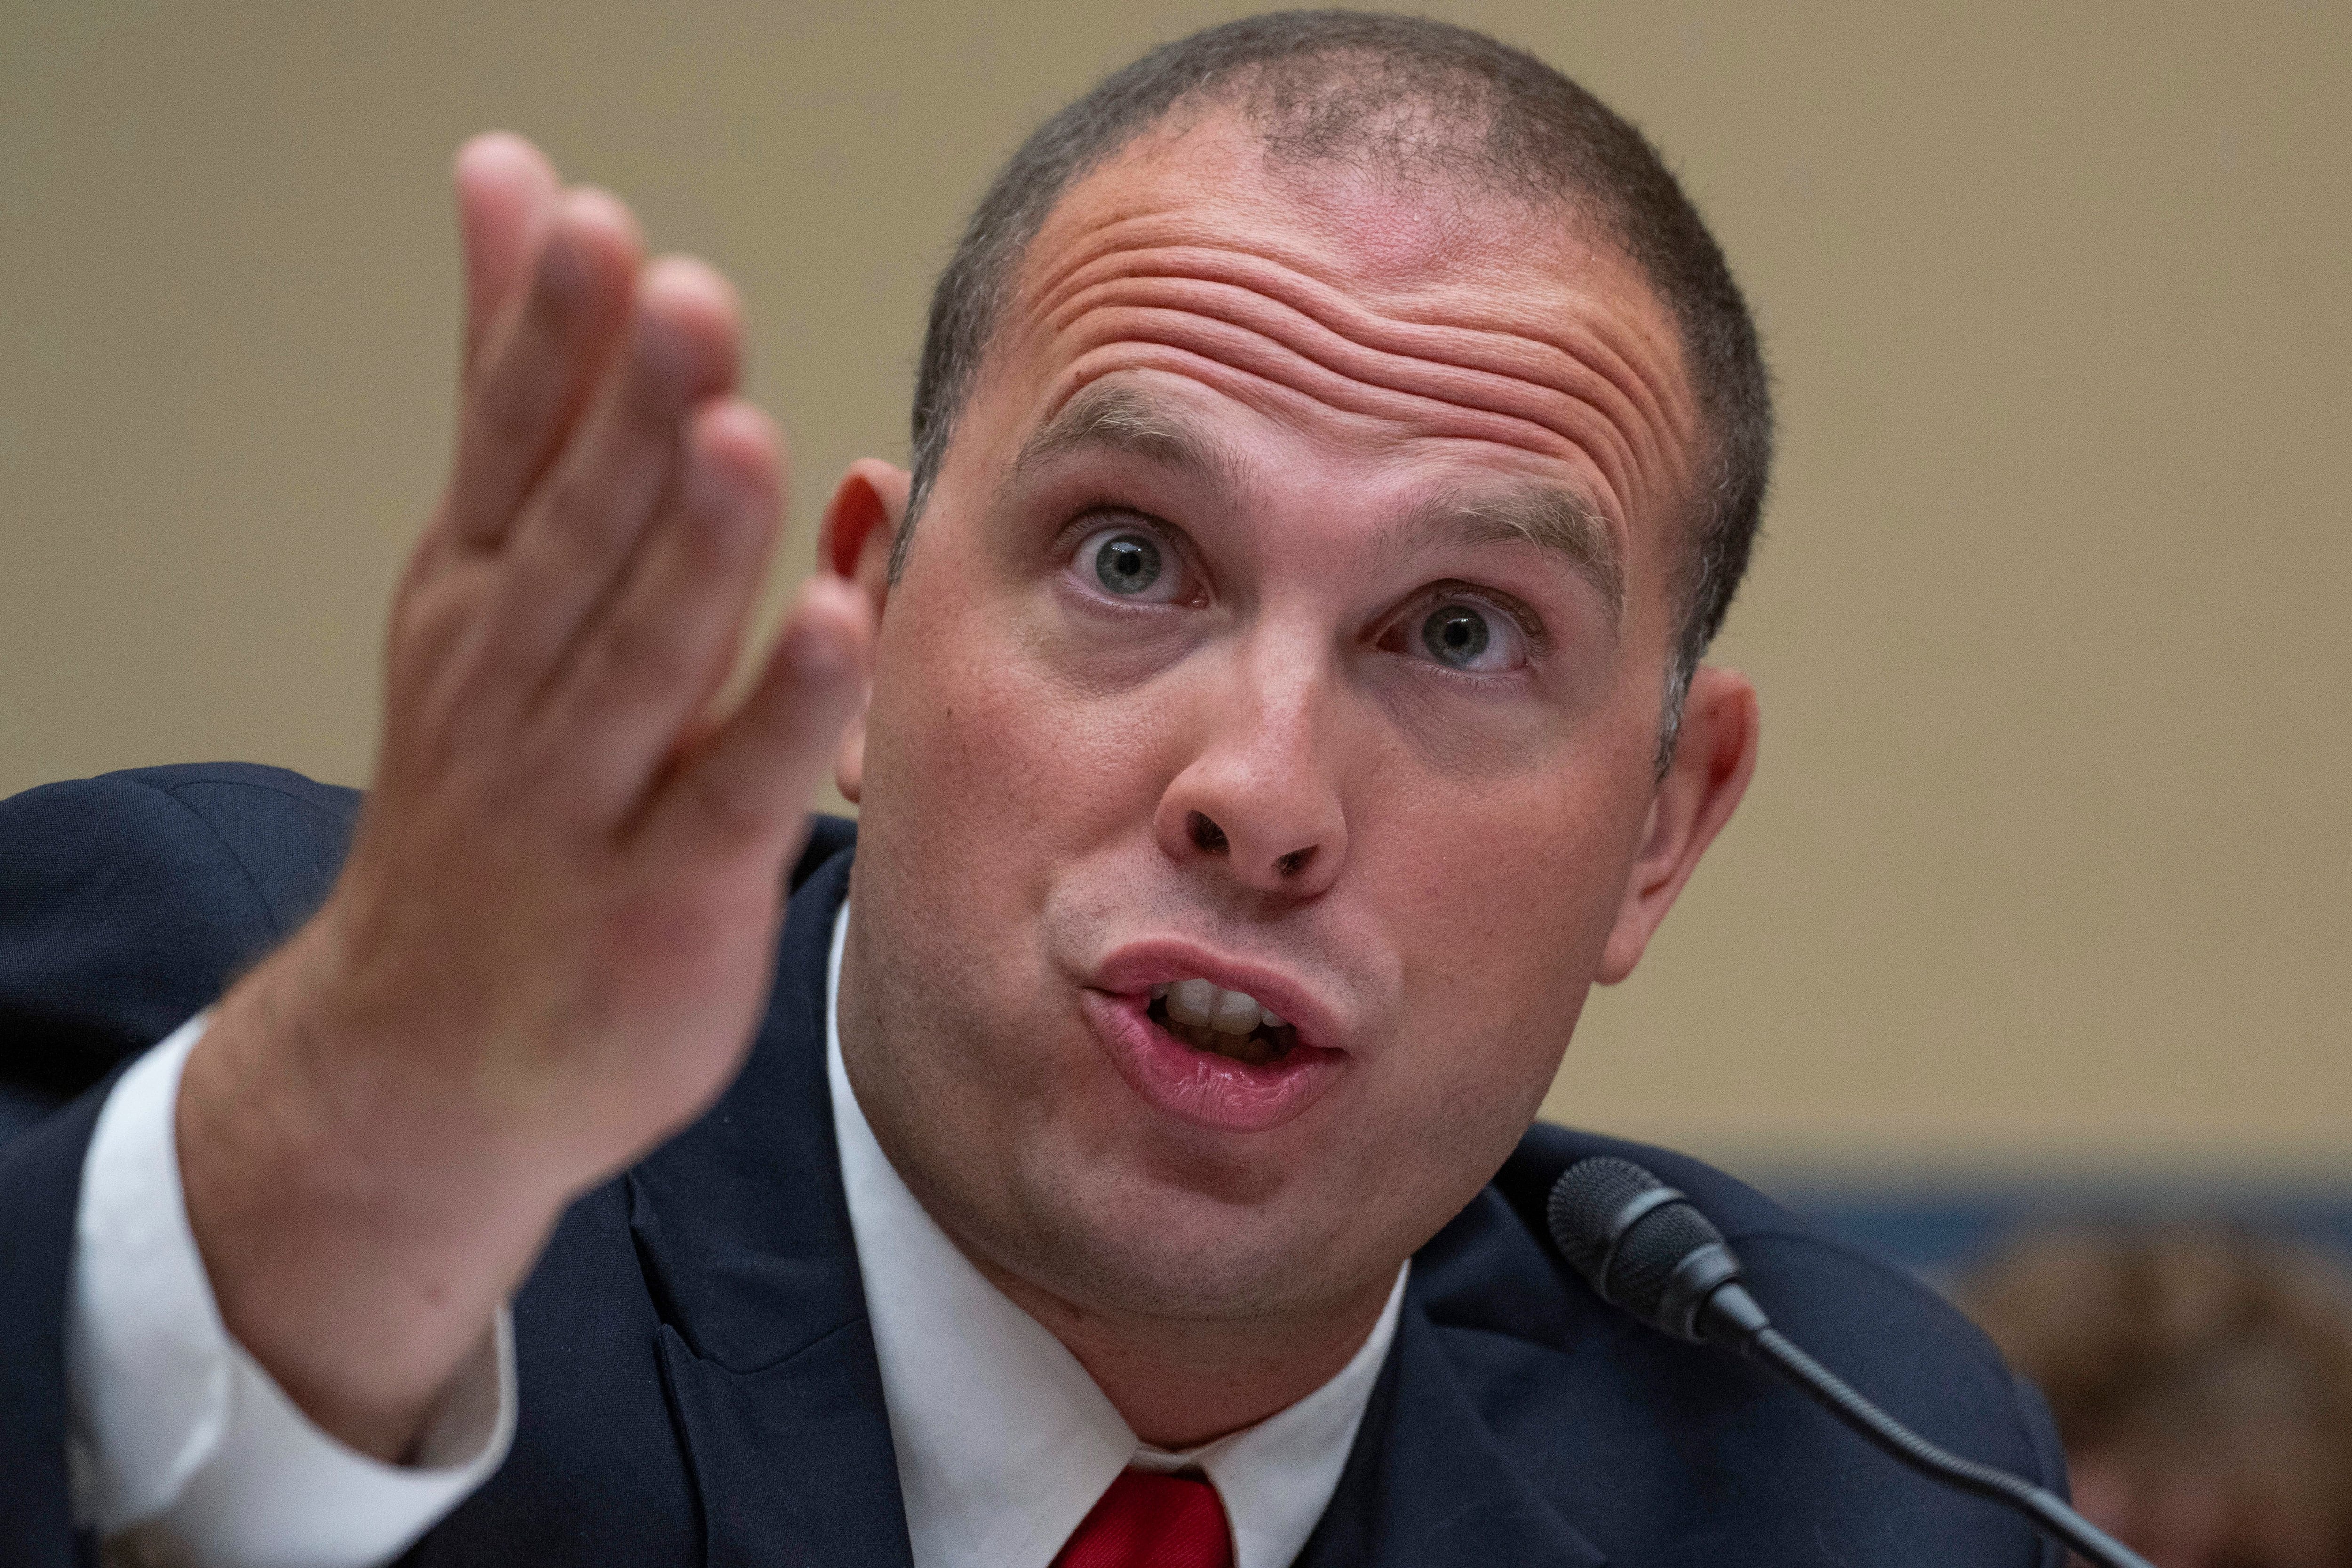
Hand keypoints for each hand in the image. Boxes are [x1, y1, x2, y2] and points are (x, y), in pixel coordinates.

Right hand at [175, 133, 872, 1459]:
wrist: (419, 1057)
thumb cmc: (482, 791)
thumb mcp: (476, 581)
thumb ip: (515, 386)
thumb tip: (511, 178)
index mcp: (476, 599)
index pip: (510, 450)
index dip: (550, 342)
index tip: (596, 229)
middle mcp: (513, 691)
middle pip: (577, 538)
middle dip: (631, 420)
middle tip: (683, 301)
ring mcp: (583, 803)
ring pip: (644, 660)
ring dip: (695, 552)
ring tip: (741, 439)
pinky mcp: (663, 900)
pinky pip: (730, 796)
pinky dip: (778, 716)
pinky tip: (835, 628)